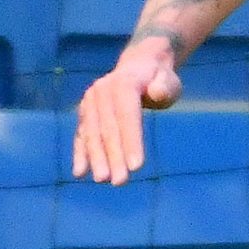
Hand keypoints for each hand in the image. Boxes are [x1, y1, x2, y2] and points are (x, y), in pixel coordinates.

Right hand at [71, 34, 182, 183]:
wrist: (138, 66)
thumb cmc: (158, 79)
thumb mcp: (168, 79)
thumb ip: (164, 87)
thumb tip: (157, 93)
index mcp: (124, 82)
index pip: (127, 115)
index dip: (131, 141)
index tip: (136, 167)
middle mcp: (102, 90)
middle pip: (108, 128)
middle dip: (113, 156)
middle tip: (120, 182)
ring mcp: (90, 101)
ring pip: (92, 133)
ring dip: (96, 158)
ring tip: (102, 180)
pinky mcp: (85, 112)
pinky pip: (81, 134)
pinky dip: (81, 153)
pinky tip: (80, 173)